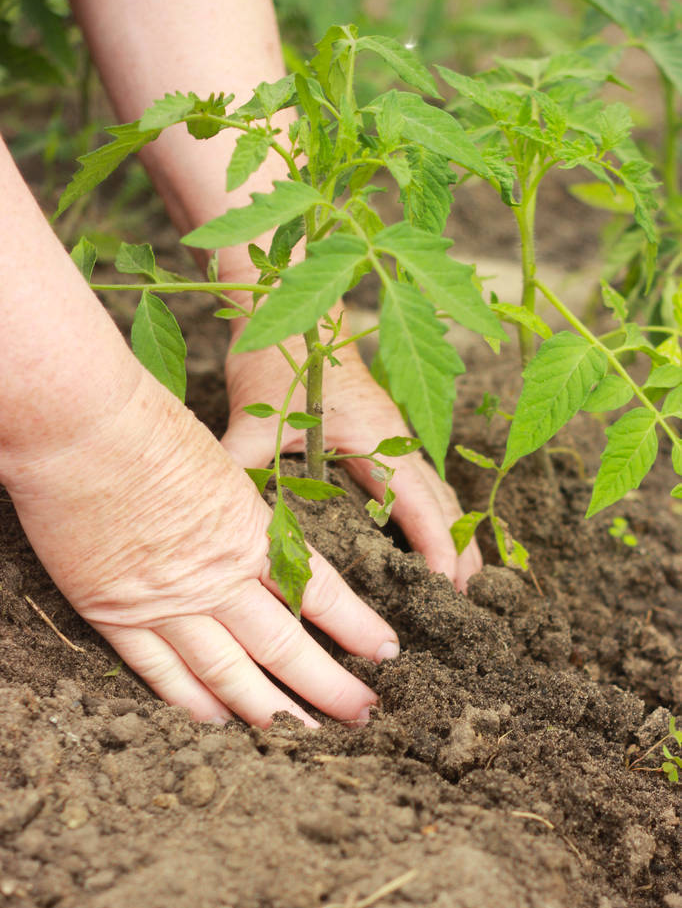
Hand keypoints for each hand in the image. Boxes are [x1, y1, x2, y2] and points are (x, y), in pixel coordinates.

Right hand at [6, 371, 398, 726]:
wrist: (78, 426)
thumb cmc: (146, 425)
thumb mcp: (217, 462)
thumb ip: (240, 512)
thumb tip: (260, 543)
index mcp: (250, 532)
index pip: (320, 593)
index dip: (357, 627)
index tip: (387, 651)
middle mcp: (216, 578)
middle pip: (285, 647)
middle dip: (331, 687)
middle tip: (365, 716)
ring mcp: (165, 602)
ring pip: (229, 673)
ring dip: (271, 713)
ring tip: (305, 739)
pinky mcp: (115, 613)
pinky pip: (161, 672)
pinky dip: (191, 703)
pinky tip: (217, 724)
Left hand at [222, 328, 482, 591]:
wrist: (285, 310)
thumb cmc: (274, 362)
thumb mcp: (255, 420)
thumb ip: (238, 464)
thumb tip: (206, 515)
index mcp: (377, 438)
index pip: (421, 504)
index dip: (438, 546)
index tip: (447, 585)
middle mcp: (395, 438)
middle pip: (442, 501)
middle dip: (458, 548)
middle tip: (465, 597)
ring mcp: (393, 434)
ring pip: (435, 490)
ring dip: (451, 530)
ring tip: (461, 577)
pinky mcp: (382, 431)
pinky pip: (418, 478)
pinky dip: (431, 511)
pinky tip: (424, 534)